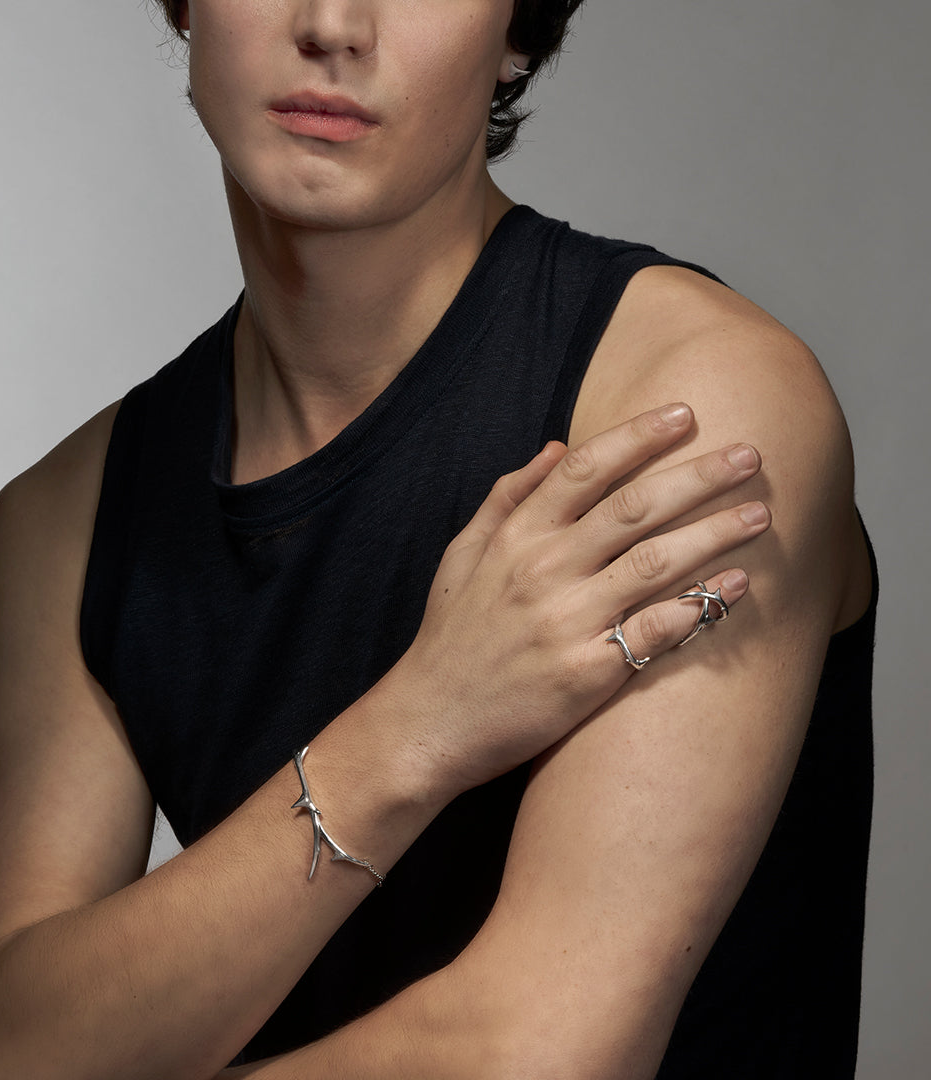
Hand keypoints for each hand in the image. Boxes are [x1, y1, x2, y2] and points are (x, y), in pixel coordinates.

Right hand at [388, 403, 769, 795]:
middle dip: (698, 475)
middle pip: (634, 507)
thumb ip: (505, 498)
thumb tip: (555, 446)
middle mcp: (543, 570)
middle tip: (750, 454)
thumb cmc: (450, 639)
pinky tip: (738, 585)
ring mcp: (566, 621)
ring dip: (715, 532)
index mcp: (515, 538)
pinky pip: (655, 629)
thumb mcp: (461, 556)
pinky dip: (701, 605)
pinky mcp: (587, 672)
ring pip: (656, 562)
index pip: (585, 469)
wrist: (429, 722)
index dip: (638, 436)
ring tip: (761, 514)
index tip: (684, 415)